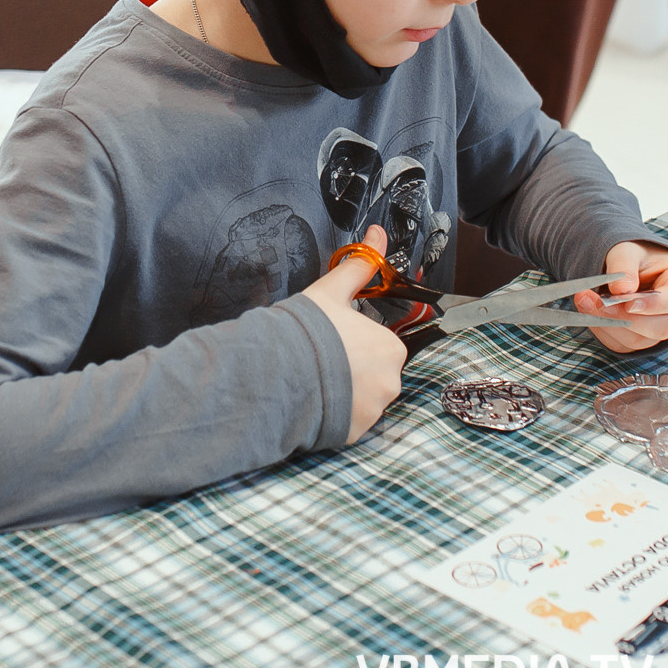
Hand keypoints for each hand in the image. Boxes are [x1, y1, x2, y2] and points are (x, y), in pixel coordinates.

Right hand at [299, 226, 407, 442]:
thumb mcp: (332, 292)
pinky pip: (350, 423)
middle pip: (375, 376)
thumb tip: (378, 234)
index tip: (335, 342)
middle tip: (323, 362)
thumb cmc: (306, 330)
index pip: (381, 347)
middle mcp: (391, 383)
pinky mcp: (354, 434)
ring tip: (316, 381)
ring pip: (363, 400)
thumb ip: (360, 265)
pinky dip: (337, 416)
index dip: (356, 344)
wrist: (276, 372)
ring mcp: (373, 411)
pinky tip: (316, 401)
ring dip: (346, 394)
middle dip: (353, 371)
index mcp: (391, 348)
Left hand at [572, 242, 667, 352]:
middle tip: (596, 302)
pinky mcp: (643, 341)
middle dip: (625, 318)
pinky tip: (590, 312)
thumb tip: (620, 289)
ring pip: (640, 341)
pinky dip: (604, 332)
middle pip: (661, 327)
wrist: (633, 267)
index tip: (628, 303)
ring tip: (584, 301)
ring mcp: (663, 330)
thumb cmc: (638, 257)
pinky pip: (624, 346)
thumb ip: (624, 264)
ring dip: (609, 325)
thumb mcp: (629, 249)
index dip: (653, 305)